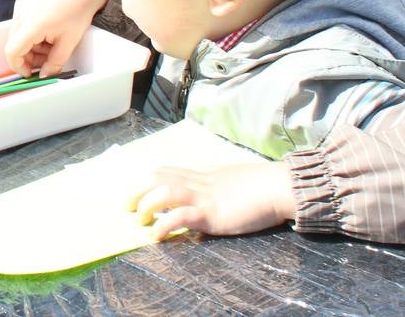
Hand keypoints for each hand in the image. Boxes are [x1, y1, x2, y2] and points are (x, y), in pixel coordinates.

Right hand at [4, 0, 107, 76]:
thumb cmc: (78, 12)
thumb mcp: (69, 42)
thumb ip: (54, 63)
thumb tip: (45, 76)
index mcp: (32, 24)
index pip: (12, 51)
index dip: (18, 66)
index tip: (30, 73)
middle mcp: (22, 13)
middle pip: (15, 44)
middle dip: (28, 57)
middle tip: (47, 60)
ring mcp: (21, 5)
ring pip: (18, 34)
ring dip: (31, 45)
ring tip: (51, 44)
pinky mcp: (23, 0)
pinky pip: (21, 23)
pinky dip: (31, 33)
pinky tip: (48, 31)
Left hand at [130, 162, 295, 239]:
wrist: (277, 187)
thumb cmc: (262, 186)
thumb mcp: (234, 181)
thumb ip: (221, 185)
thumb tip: (220, 192)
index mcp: (205, 176)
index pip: (171, 170)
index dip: (154, 178)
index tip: (142, 185)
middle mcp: (199, 183)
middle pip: (160, 179)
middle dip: (140, 191)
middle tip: (127, 205)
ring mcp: (203, 197)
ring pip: (164, 193)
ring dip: (146, 205)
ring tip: (139, 220)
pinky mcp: (211, 213)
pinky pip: (180, 217)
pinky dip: (164, 225)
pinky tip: (156, 235)